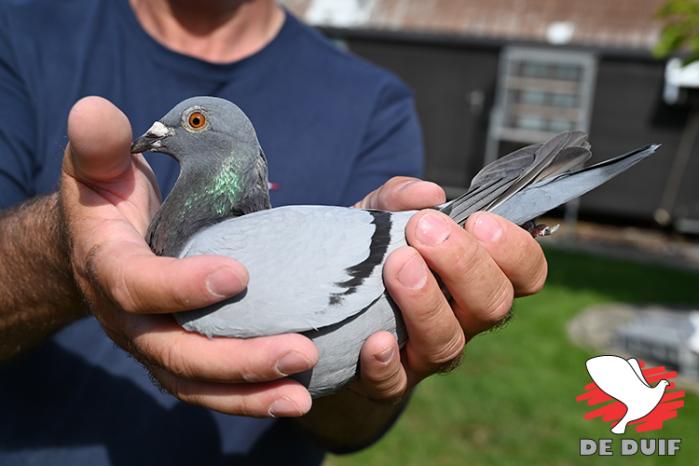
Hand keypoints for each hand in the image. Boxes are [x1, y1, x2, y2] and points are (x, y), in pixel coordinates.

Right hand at [59, 97, 317, 416]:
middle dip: (237, 358)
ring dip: (250, 392)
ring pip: (197, 383)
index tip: (238, 275)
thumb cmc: (107, 200)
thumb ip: (99, 145)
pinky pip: (210, 388)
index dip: (181, 286)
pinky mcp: (178, 356)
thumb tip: (95, 110)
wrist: (101, 244)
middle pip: (177, 353)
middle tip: (299, 351)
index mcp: (108, 269)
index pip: (138, 286)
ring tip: (302, 394)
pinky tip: (294, 395)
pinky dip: (249, 397)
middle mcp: (129, 319)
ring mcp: (154, 344)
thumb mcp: (97, 167)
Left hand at [353, 177, 546, 400]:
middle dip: (465, 264)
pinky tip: (376, 340)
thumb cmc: (370, 257)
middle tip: (425, 230)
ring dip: (427, 303)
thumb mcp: (378, 219)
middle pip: (493, 305)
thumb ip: (399, 198)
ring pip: (449, 344)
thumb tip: (427, 193)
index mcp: (475, 280)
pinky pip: (395, 382)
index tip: (478, 220)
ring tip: (398, 265)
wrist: (330, 311)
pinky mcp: (388, 379)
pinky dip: (387, 363)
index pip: (526, 274)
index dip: (515, 250)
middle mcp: (462, 320)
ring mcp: (426, 354)